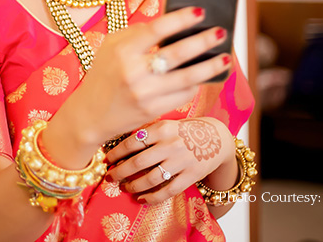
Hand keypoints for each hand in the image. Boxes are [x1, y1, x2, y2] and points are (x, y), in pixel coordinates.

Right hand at [41, 8, 231, 167]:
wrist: (90, 114)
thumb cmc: (104, 74)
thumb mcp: (110, 46)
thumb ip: (137, 33)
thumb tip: (173, 22)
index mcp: (122, 51)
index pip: (156, 30)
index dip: (180, 19)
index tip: (200, 12)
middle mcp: (133, 72)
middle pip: (177, 54)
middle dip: (203, 42)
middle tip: (221, 32)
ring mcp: (145, 94)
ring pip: (187, 78)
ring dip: (210, 67)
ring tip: (225, 58)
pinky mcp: (153, 111)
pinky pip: (183, 95)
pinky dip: (196, 85)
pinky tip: (204, 77)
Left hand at [104, 117, 235, 203]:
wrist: (215, 137)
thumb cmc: (182, 131)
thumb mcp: (165, 124)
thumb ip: (146, 132)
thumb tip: (118, 145)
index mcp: (161, 128)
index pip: (132, 142)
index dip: (116, 153)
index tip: (107, 159)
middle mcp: (170, 144)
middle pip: (138, 162)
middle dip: (120, 171)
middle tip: (110, 176)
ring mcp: (181, 161)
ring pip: (151, 178)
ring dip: (134, 186)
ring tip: (125, 187)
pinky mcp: (191, 175)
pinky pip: (168, 190)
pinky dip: (152, 197)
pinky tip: (141, 198)